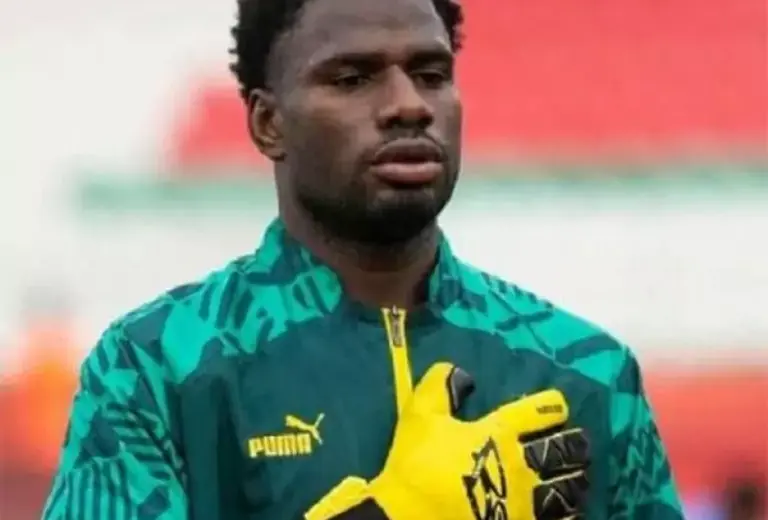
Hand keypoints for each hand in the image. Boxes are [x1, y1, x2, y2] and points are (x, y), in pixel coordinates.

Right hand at [304, 362, 589, 519]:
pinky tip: (567, 511)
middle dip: (575, 443)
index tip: (558, 404)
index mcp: (499, 432)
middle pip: (563, 449)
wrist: (412, 518)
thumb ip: (439, 386)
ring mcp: (526, 500)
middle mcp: (521, 463)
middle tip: (579, 442)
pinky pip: (559, 519)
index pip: (538, 410)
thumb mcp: (420, 416)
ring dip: (576, 478)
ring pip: (568, 487)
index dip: (552, 405)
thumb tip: (461, 372)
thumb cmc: (417, 465)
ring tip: (579, 476)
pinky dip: (567, 513)